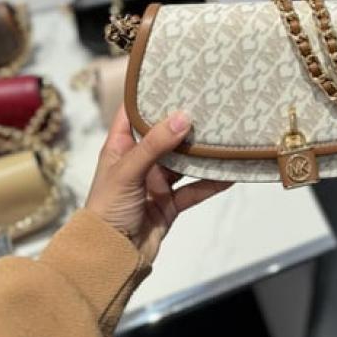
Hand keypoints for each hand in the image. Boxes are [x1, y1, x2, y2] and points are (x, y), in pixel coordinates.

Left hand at [86, 107, 230, 263]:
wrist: (109, 259)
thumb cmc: (107, 209)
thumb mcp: (127, 171)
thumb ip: (155, 145)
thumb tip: (184, 116)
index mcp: (120, 148)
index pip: (133, 113)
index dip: (149, 95)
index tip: (173, 77)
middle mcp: (139, 161)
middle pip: (164, 135)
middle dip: (184, 122)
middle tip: (208, 102)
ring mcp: (156, 183)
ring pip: (183, 161)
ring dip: (201, 152)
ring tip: (223, 133)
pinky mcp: (170, 204)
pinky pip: (194, 189)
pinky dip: (211, 182)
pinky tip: (229, 172)